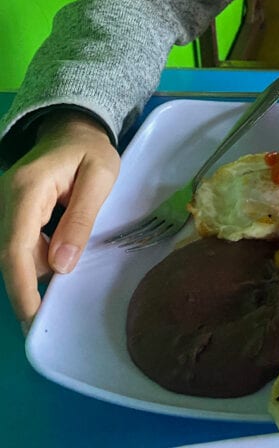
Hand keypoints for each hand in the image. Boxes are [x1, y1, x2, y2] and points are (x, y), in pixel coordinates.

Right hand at [0, 111, 119, 324]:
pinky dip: (39, 257)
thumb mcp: (100, 177)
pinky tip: (61, 259)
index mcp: (27, 188)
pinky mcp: (11, 213)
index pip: (16, 247)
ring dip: (38, 269)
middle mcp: (6, 199)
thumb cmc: (91, 150)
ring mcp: (4, 206)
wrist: (73, 129)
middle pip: (11, 255)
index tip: (33, 317)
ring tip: (63, 280)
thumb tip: (61, 266)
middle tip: (49, 318)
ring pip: (15, 253)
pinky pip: (20, 244)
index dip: (22, 286)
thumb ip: (81, 218)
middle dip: (29, 287)